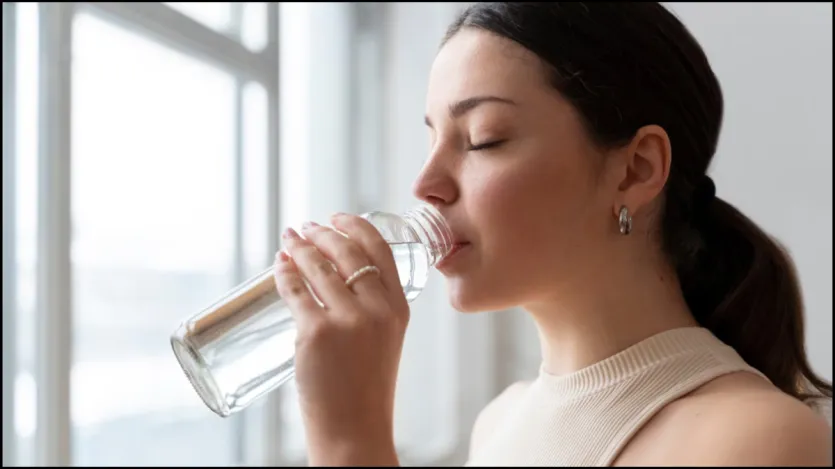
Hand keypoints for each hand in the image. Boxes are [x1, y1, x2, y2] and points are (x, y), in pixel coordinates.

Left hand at [273, 213, 406, 465]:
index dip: (356, 227)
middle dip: (323, 233)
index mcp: (398, 308)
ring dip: (300, 247)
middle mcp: (377, 309)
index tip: (338, 218)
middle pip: (347, 252)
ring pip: (318, 267)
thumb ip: (372, 310)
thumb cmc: (366, 390)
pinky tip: (278, 265)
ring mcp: (347, 320)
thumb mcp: (385, 341)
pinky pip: (295, 290)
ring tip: (289, 240)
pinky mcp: (316, 333)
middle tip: (306, 227)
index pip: (380, 250)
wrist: (356, 430)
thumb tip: (333, 277)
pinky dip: (283, 272)